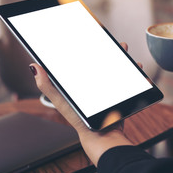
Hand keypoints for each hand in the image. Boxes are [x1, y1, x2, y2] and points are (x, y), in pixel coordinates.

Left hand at [29, 42, 132, 165]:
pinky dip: (135, 73)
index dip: (86, 48)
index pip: (83, 61)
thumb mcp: (61, 100)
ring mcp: (108, 89)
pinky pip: (128, 81)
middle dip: (109, 50)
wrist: (101, 134)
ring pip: (117, 69)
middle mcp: (94, 84)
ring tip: (125, 50)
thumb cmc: (79, 120)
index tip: (91, 37)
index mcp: (80, 83)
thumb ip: (47, 85)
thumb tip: (34, 66)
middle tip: (113, 41)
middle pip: (102, 62)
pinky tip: (137, 68)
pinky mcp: (120, 95)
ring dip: (123, 58)